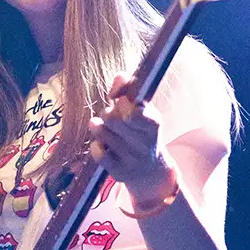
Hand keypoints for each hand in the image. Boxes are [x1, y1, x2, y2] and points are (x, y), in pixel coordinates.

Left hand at [89, 74, 176, 204]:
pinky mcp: (118, 172)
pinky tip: (102, 144)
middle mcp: (145, 143)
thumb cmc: (143, 132)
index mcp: (153, 123)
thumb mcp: (144, 110)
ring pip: (101, 132)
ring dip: (98, 126)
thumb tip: (119, 76)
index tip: (118, 99)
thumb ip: (130, 89)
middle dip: (107, 113)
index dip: (121, 102)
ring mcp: (132, 159)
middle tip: (111, 115)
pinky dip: (96, 144)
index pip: (134, 111)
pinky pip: (97, 151)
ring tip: (103, 126)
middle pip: (111, 118)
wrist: (151, 171)